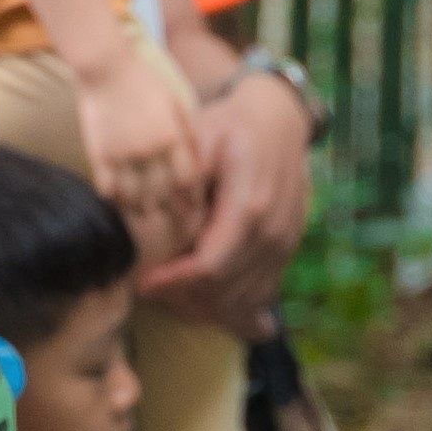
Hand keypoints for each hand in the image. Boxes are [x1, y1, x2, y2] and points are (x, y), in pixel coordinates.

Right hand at [75, 42, 210, 266]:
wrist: (106, 65)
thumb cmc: (146, 79)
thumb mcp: (177, 101)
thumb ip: (187, 133)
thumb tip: (197, 163)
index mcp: (172, 136)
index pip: (188, 181)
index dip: (192, 199)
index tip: (194, 209)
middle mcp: (150, 150)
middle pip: (163, 194)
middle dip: (171, 210)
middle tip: (175, 223)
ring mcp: (122, 154)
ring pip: (135, 197)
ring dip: (142, 208)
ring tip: (147, 213)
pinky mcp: (98, 153)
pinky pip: (108, 188)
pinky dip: (115, 198)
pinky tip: (120, 200)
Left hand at [143, 68, 315, 330]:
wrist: (279, 123)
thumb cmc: (233, 128)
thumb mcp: (201, 138)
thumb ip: (183, 179)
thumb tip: (163, 216)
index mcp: (249, 208)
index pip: (210, 266)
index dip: (175, 282)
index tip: (144, 283)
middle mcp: (273, 233)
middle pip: (226, 290)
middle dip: (184, 299)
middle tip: (151, 291)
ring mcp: (284, 245)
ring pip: (244, 299)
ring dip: (206, 307)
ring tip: (170, 298)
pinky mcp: (287, 251)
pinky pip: (261, 294)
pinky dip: (232, 306)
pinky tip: (202, 304)